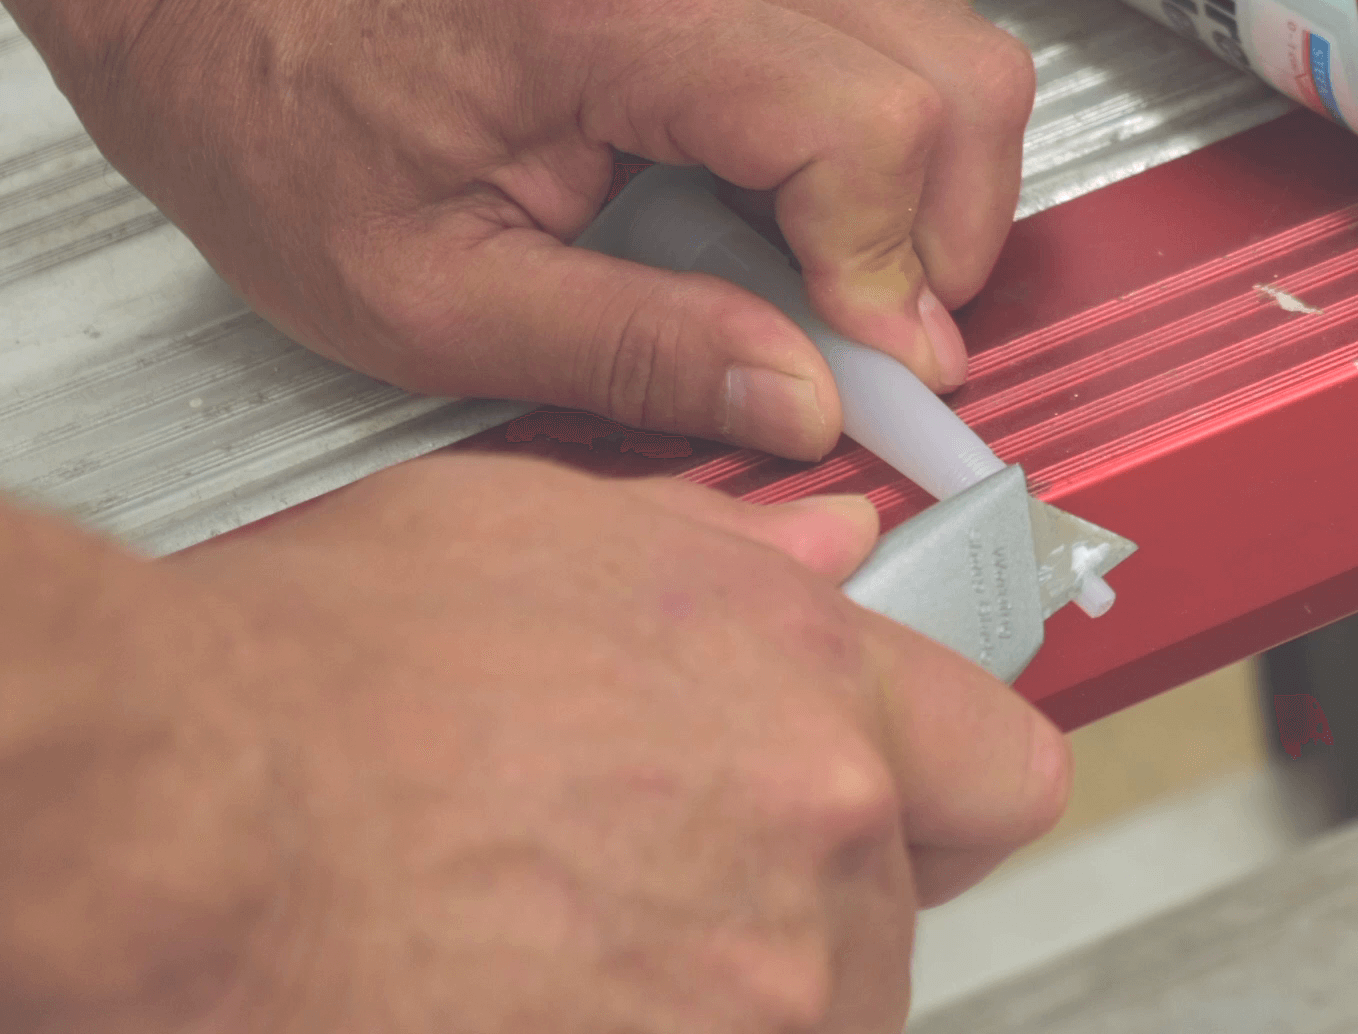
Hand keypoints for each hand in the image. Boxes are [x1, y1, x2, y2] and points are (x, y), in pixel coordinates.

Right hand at [0, 458, 1068, 1031]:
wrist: (188, 813)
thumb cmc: (329, 672)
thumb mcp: (555, 535)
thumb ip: (736, 554)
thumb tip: (839, 552)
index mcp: (815, 691)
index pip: (1005, 770)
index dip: (949, 778)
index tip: (904, 792)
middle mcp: (818, 844)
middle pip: (902, 900)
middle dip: (816, 877)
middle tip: (675, 849)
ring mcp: (751, 995)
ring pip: (819, 1001)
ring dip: (735, 972)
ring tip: (580, 920)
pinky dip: (657, 1021)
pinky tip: (546, 976)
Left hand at [2, 0, 1032, 459]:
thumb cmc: (282, 113)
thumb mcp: (429, 296)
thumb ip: (633, 350)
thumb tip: (800, 403)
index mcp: (613, 16)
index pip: (869, 127)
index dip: (896, 274)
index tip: (870, 369)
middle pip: (954, 71)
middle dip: (944, 234)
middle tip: (864, 330)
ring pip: (946, 20)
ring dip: (927, 165)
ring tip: (825, 253)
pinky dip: (887, 101)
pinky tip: (792, 173)